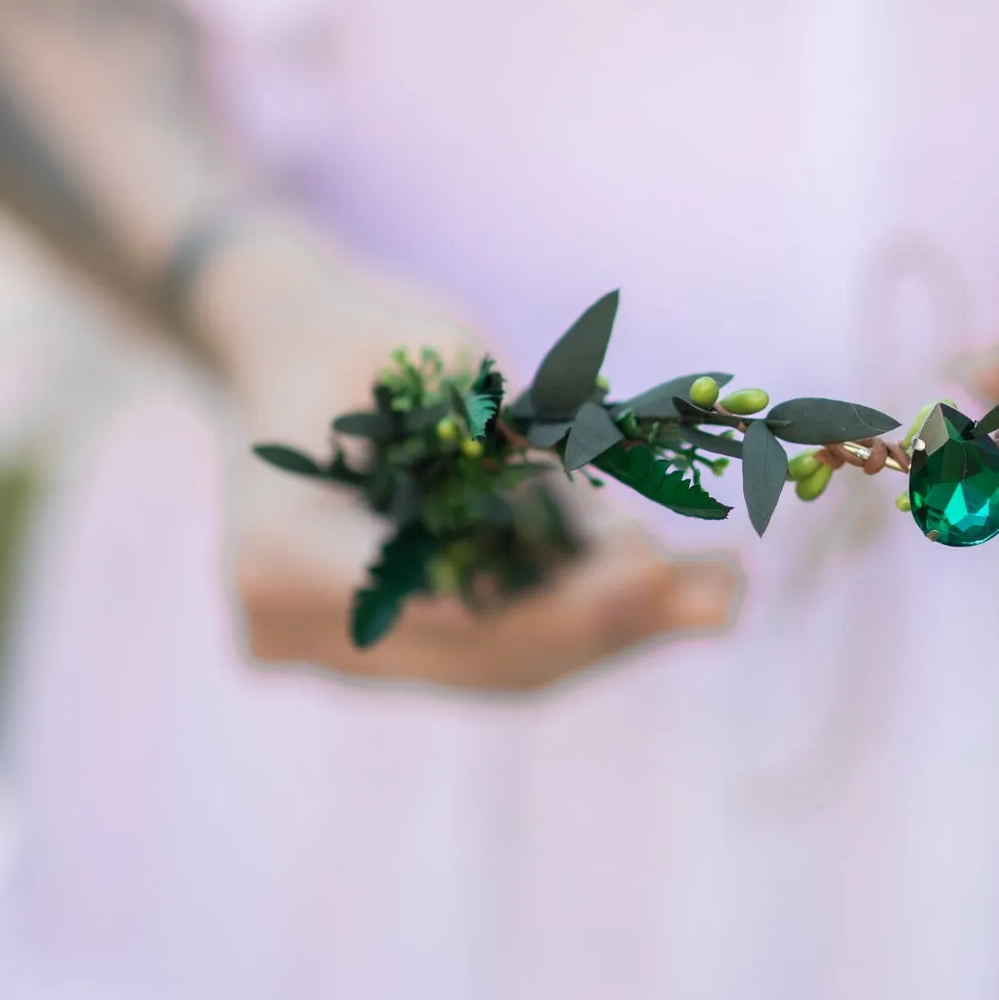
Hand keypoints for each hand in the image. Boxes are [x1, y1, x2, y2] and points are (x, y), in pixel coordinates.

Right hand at [195, 219, 742, 691]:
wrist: (288, 353)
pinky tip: (683, 597)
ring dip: (621, 629)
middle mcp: (294, 633)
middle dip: (613, 616)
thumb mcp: (446, 360)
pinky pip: (504, 653)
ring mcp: (338, 657)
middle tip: (721, 591)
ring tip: (718, 591)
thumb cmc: (363, 334)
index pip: (441, 603)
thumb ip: (527, 443)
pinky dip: (591, 621)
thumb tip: (652, 522)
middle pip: (486, 648)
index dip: (556, 600)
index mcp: (277, 556)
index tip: (658, 577)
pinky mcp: (390, 657)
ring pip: (509, 665)